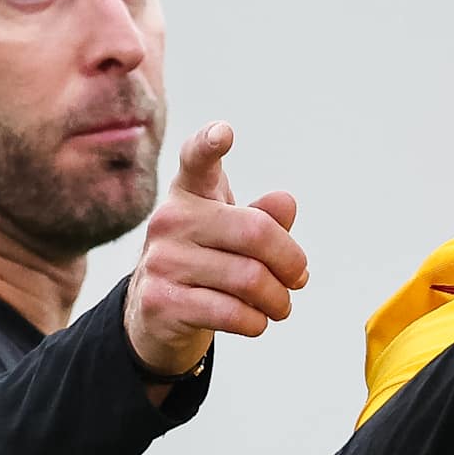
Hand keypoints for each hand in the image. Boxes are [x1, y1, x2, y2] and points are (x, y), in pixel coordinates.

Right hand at [123, 121, 308, 377]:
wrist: (154, 315)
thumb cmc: (206, 261)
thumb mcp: (234, 234)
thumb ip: (264, 217)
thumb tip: (286, 203)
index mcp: (190, 192)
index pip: (195, 159)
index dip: (209, 143)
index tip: (224, 132)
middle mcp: (170, 219)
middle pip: (256, 233)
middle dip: (291, 262)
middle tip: (299, 279)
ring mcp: (161, 261)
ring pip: (249, 279)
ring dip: (278, 299)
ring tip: (281, 305)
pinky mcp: (159, 302)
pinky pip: (231, 312)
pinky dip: (257, 322)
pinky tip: (257, 321)